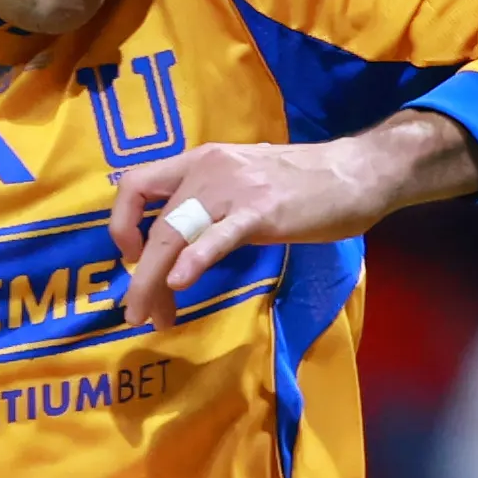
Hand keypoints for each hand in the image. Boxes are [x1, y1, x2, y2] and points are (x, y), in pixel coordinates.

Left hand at [107, 110, 477, 327]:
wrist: (356, 172)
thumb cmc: (304, 182)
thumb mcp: (244, 182)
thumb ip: (212, 205)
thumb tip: (186, 244)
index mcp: (200, 161)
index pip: (135, 184)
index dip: (121, 223)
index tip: (133, 257)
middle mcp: (207, 169)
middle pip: (154, 225)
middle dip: (139, 276)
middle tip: (137, 313)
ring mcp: (233, 190)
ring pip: (175, 235)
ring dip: (154, 281)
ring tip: (151, 316)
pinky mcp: (261, 212)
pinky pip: (218, 237)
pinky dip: (194, 260)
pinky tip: (181, 283)